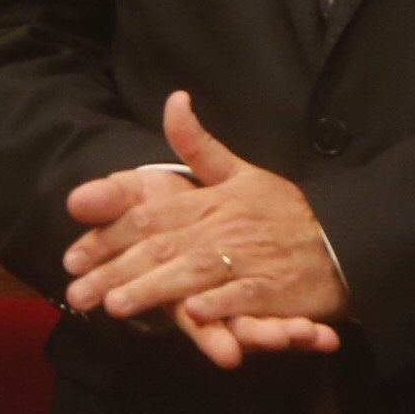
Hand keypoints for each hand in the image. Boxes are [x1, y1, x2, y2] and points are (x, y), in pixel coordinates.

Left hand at [60, 90, 346, 368]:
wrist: (342, 237)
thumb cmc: (283, 210)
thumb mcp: (239, 171)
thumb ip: (198, 144)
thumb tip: (174, 99)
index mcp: (212, 200)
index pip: (151, 215)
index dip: (110, 233)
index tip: (73, 254)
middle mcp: (225, 227)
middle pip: (163, 247)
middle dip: (117, 270)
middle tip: (77, 291)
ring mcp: (250, 258)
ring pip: (195, 273)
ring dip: (156, 289)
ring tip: (116, 306)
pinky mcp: (274, 289)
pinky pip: (244, 297)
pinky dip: (220, 305)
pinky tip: (192, 313)